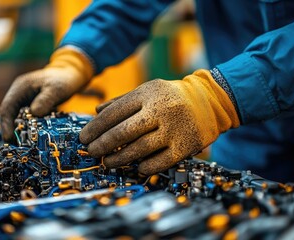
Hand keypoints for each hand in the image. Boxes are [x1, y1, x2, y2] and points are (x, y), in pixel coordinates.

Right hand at [0, 47, 93, 141]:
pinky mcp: (32, 106)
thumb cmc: (63, 79)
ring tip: (24, 145)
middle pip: (9, 115)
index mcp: (20, 87)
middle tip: (16, 146)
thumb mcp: (56, 89)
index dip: (6, 124)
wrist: (71, 74)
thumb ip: (46, 100)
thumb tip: (35, 113)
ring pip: (17, 118)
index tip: (9, 138)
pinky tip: (33, 138)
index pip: (6, 108)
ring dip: (19, 131)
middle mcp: (19, 94)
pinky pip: (27, 119)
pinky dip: (28, 128)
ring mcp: (25, 100)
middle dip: (11, 131)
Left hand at [79, 69, 239, 174]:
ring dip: (119, 159)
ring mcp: (173, 129)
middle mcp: (160, 110)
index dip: (96, 127)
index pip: (114, 112)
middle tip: (91, 152)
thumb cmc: (171, 96)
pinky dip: (145, 166)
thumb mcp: (148, 90)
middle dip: (103, 144)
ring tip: (107, 162)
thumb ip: (122, 100)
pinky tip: (135, 167)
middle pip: (123, 132)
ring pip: (139, 149)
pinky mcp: (185, 146)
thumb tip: (96, 113)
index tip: (84, 137)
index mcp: (148, 93)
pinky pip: (160, 161)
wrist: (209, 101)